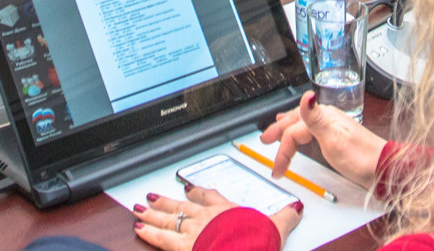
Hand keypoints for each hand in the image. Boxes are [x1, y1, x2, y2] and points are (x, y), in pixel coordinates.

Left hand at [134, 186, 299, 250]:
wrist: (244, 250)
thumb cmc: (254, 240)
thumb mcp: (274, 227)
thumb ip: (284, 217)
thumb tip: (296, 209)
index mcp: (225, 211)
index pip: (209, 197)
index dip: (197, 192)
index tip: (190, 189)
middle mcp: (205, 217)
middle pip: (181, 206)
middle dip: (166, 201)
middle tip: (152, 196)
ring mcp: (190, 231)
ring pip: (167, 218)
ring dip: (151, 213)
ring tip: (138, 208)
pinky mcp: (181, 246)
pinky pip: (160, 238)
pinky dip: (148, 232)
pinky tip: (138, 228)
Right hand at [262, 90, 385, 188]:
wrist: (383, 167)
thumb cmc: (361, 157)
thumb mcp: (334, 139)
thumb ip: (316, 118)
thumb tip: (306, 96)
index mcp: (324, 116)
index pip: (293, 130)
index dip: (282, 149)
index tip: (277, 168)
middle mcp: (327, 118)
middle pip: (296, 121)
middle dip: (278, 130)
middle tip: (264, 139)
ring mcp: (332, 127)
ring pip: (302, 124)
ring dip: (287, 128)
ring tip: (276, 131)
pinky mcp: (336, 138)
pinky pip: (311, 131)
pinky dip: (300, 133)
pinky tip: (301, 135)